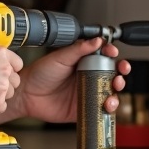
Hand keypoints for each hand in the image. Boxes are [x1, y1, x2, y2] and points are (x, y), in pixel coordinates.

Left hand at [0, 38, 129, 124]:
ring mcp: (87, 92)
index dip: (112, 53)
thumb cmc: (40, 73)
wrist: (27, 94)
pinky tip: (107, 104)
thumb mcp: (60, 57)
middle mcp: (88, 76)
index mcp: (83, 61)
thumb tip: (97, 39)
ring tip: (114, 88)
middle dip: (121, 71)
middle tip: (121, 70)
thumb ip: (79, 49)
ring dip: (117, 89)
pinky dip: (109, 107)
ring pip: (110, 91)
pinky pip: (101, 108)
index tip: (114, 52)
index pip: (104, 55)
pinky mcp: (84, 108)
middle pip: (112, 73)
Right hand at [0, 44, 23, 113]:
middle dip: (6, 83)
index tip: (6, 73)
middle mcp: (5, 70)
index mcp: (1, 54)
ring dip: (0, 94)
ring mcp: (2, 87)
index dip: (11, 69)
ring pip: (9, 94)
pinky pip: (2, 107)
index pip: (18, 63)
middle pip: (15, 80)